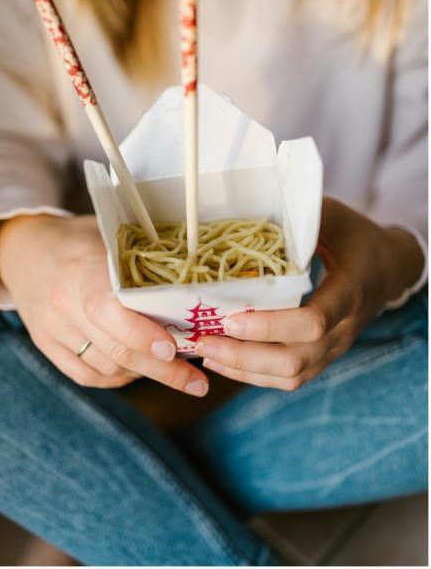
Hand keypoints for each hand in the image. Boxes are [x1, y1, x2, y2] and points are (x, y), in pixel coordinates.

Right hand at [0, 215, 208, 395]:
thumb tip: (190, 283)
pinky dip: (118, 378)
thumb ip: (139, 260)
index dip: (144, 334)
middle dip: (162, 370)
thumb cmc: (77, 240)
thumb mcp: (106, 236)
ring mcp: (52, 329)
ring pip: (105, 367)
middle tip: (197, 382)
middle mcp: (63, 305)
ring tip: (175, 371)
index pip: (111, 311)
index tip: (176, 349)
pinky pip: (87, 375)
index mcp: (82, 271)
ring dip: (144, 373)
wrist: (23, 251)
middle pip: (116, 349)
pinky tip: (139, 371)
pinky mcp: (46, 346)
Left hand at [195, 198, 423, 389]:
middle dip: (245, 355)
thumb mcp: (333, 216)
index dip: (270, 326)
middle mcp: (343, 328)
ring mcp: (334, 347)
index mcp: (348, 291)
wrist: (388, 267)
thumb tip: (250, 214)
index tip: (231, 318)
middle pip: (295, 359)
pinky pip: (290, 378)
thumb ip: (300, 217)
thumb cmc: (355, 237)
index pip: (313, 322)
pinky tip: (222, 363)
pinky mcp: (322, 356)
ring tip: (205, 353)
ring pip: (290, 375)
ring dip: (244, 369)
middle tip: (204, 341)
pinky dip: (253, 375)